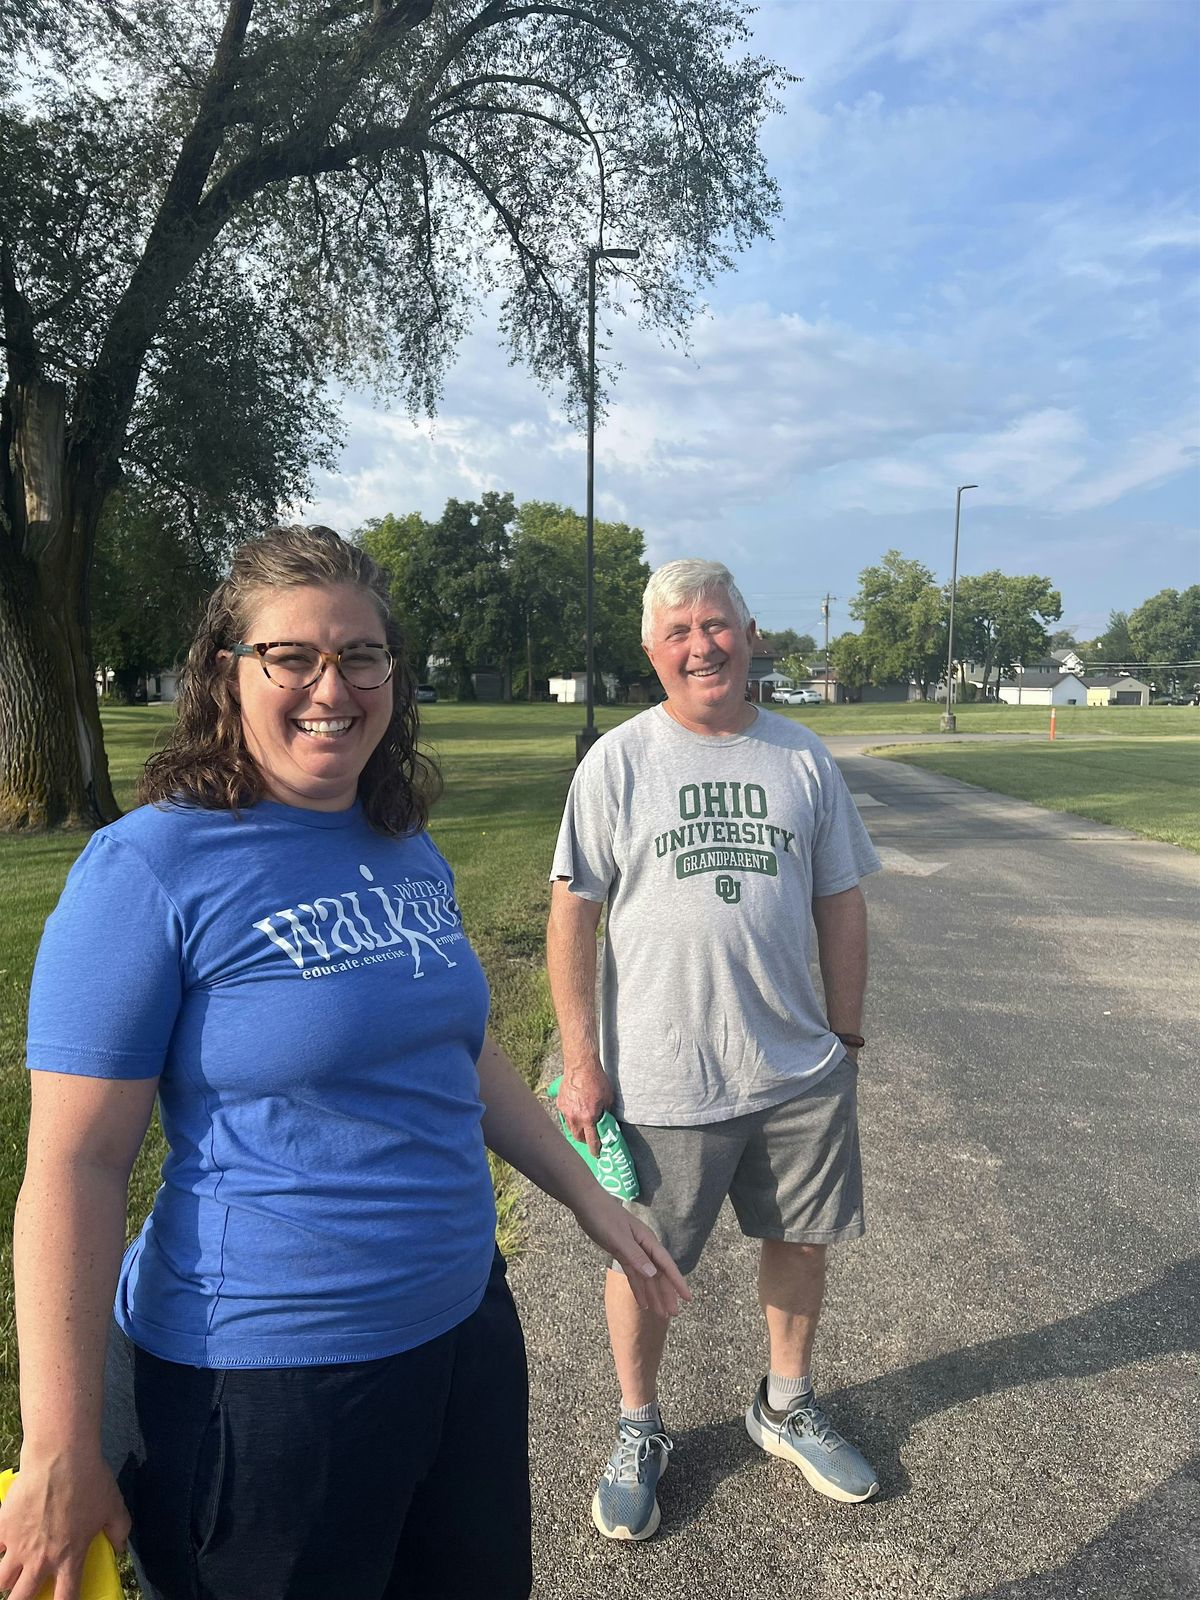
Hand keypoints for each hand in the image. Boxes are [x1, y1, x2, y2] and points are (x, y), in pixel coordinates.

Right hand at [0, 1453, 127, 1599]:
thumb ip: (120, 1530)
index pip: (66, 1599)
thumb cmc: (89, 1480)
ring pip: (2, 1582)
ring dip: (7, 1581)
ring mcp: (19, 1546)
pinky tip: (3, 1547)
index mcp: (70, 1558)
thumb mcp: (114, 1506)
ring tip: (12, 1575)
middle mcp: (41, 1560)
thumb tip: (120, 1547)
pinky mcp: (3, 1528)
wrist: (60, 1456)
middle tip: (25, 1593)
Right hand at [555, 1057, 612, 1158]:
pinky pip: (565, 1116)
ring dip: (577, 1130)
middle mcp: (575, 1117)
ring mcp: (566, 1111)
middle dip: (584, 1139)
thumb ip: (605, 1113)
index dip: (594, 1149)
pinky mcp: (560, 1104)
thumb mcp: (608, 1099)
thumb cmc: (597, 1081)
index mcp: (589, 1118)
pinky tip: (576, 1110)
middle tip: (590, 1137)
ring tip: (582, 1125)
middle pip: (578, 1137)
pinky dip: (571, 1117)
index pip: (591, 1141)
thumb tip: (604, 1122)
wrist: (581, 1066)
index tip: (596, 1153)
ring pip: (570, 1128)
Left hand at [572, 1187, 691, 1319]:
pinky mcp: (621, 1253)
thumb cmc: (604, 1217)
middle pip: (658, 1274)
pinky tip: (643, 1302)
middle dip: (666, 1294)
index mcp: (647, 1241)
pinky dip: (638, 1289)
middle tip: (673, 1314)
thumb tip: (653, 1274)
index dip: (677, 1282)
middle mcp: (644, 1247)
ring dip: (653, 1295)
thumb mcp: (618, 1238)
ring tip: (661, 1314)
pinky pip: (633, 1275)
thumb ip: (635, 1256)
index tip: (688, 1298)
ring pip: (647, 1277)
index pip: (666, 1265)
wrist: (587, 1203)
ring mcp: (633, 1251)